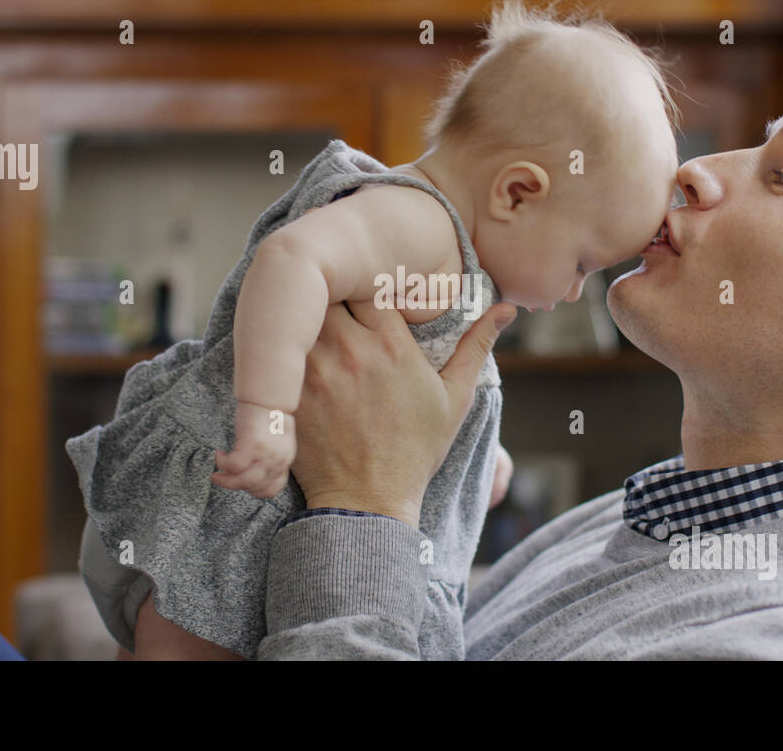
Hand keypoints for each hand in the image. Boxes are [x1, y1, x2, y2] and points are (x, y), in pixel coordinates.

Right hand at [211, 401, 295, 498]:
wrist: (269, 397)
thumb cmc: (270, 416)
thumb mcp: (276, 442)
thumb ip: (269, 458)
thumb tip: (253, 470)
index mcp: (285, 461)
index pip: (272, 488)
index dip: (255, 490)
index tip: (243, 485)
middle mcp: (278, 461)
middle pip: (254, 487)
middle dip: (235, 485)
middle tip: (221, 478)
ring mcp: (266, 455)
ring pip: (243, 481)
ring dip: (226, 480)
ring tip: (217, 473)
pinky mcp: (252, 445)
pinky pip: (234, 465)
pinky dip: (223, 463)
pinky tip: (219, 455)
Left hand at [290, 299, 515, 528]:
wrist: (367, 502)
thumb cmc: (415, 451)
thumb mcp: (455, 399)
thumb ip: (476, 346)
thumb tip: (507, 309)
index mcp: (392, 346)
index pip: (371, 282)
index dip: (368, 281)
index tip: (369, 289)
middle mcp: (350, 350)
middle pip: (329, 289)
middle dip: (332, 288)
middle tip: (334, 294)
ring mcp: (313, 371)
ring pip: (300, 315)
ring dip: (305, 313)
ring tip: (309, 318)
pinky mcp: (287, 393)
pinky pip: (276, 350)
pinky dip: (282, 344)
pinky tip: (288, 349)